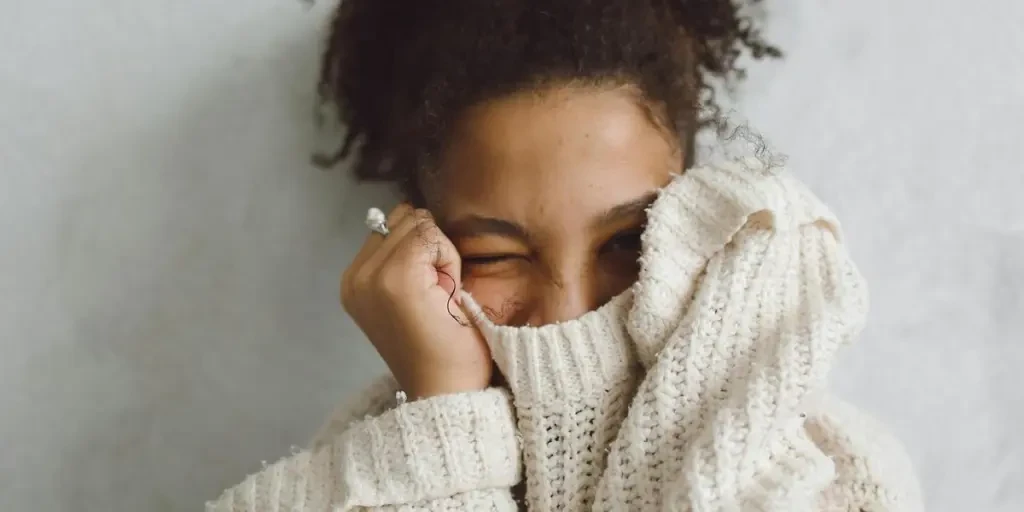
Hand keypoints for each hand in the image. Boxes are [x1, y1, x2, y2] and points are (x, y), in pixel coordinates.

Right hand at [341, 204, 491, 398]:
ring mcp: (372, 276)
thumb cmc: (442, 346)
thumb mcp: (415, 293)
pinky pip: (431, 236)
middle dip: (431, 248)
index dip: (423, 251)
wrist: (446, 391)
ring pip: (419, 224)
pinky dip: (449, 261)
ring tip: (440, 297)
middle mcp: (356, 276)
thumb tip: (416, 213)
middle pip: (406, 218)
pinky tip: (446, 297)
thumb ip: (406, 255)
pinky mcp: (396, 278)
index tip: (426, 296)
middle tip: (436, 297)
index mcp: (355, 280)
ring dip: (441, 255)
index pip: (393, 224)